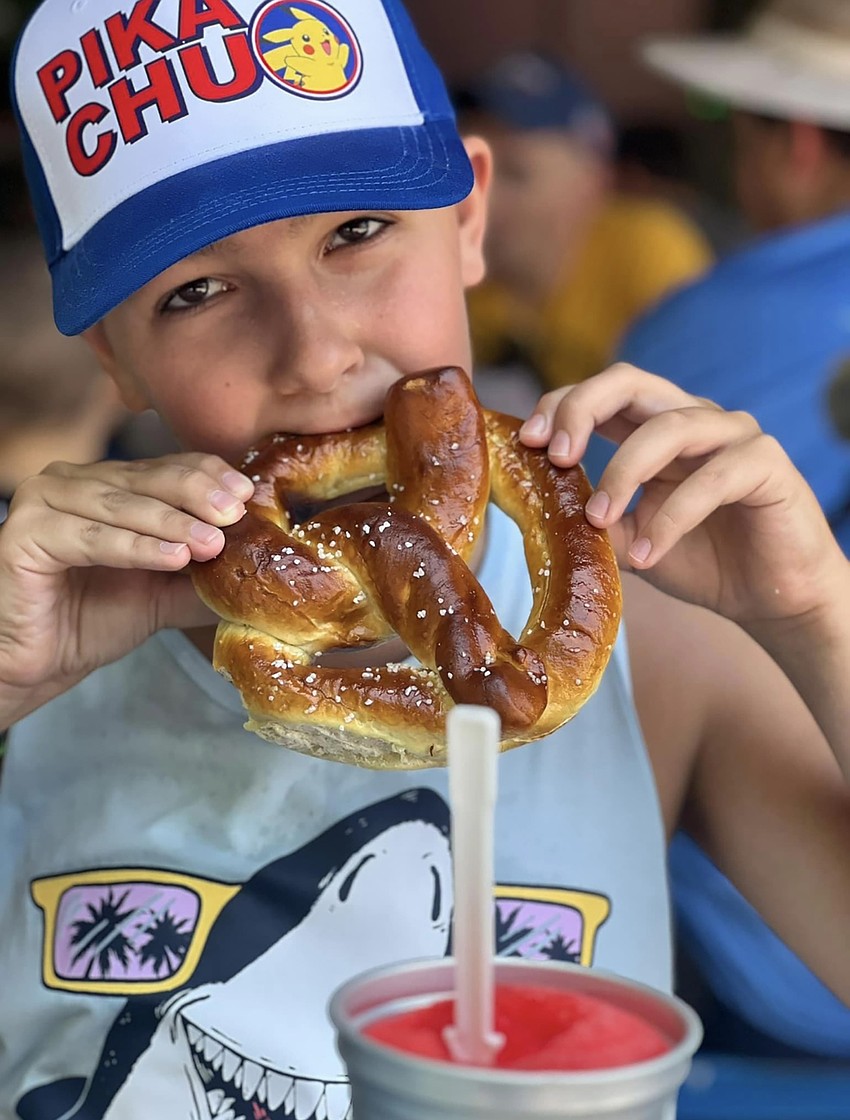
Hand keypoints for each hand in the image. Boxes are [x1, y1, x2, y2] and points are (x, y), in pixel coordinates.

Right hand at [0, 454, 253, 723]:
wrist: (40, 662)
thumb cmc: (96, 617)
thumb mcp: (167, 591)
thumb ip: (207, 574)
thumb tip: (264, 565)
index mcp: (111, 482)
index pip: (169, 466)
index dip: (208, 476)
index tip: (247, 494)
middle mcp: (76, 480)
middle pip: (147, 478)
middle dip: (196, 495)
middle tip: (234, 514)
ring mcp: (45, 501)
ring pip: (120, 505)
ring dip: (170, 523)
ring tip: (211, 543)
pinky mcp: (24, 533)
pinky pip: (89, 538)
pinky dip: (133, 547)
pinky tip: (172, 557)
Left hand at [519, 364, 845, 626]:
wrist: (770, 598)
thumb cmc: (700, 559)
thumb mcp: (628, 539)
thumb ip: (591, 516)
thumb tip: (537, 506)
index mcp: (652, 428)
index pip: (600, 393)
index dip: (560, 406)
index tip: (528, 444)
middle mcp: (691, 418)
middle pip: (629, 381)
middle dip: (582, 410)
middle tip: (556, 456)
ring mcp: (732, 434)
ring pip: (669, 427)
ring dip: (623, 473)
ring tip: (598, 521)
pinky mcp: (767, 463)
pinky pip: (714, 476)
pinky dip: (672, 516)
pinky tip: (647, 554)